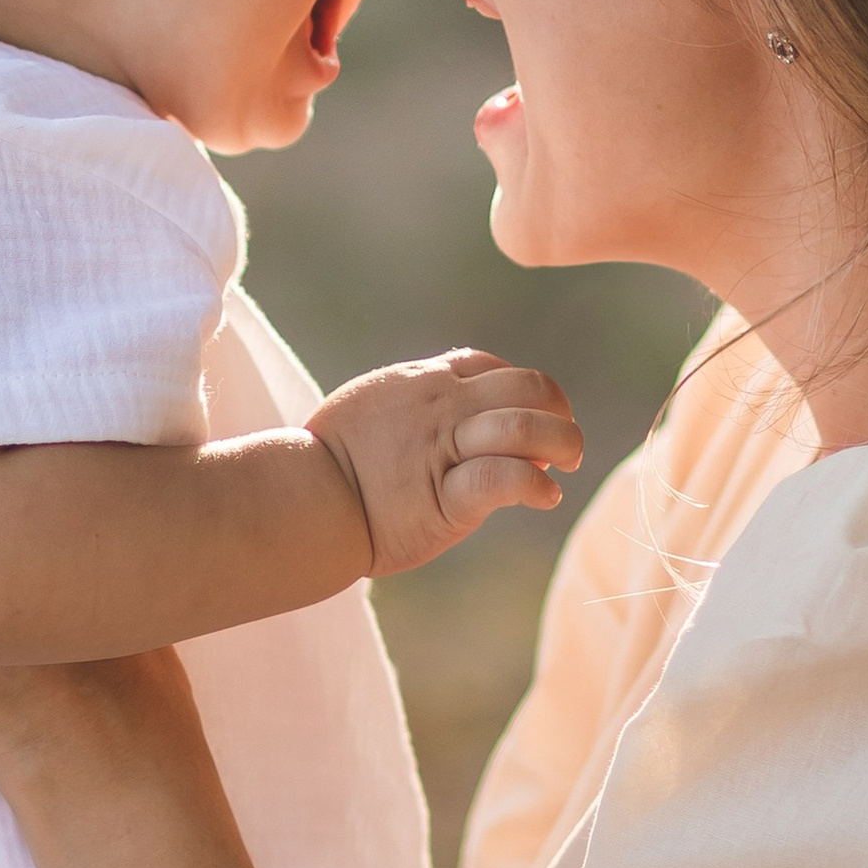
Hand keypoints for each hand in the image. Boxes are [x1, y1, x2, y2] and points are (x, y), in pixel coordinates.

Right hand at [305, 349, 582, 576]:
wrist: (302, 500)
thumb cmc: (327, 462)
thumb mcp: (369, 404)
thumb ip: (410, 400)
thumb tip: (448, 411)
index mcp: (424, 381)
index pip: (494, 368)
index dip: (525, 392)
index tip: (529, 421)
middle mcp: (442, 405)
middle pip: (527, 386)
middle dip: (558, 411)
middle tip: (565, 444)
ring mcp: (445, 447)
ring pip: (525, 425)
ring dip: (562, 443)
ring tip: (565, 466)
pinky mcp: (446, 497)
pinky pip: (505, 477)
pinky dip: (536, 485)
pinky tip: (544, 497)